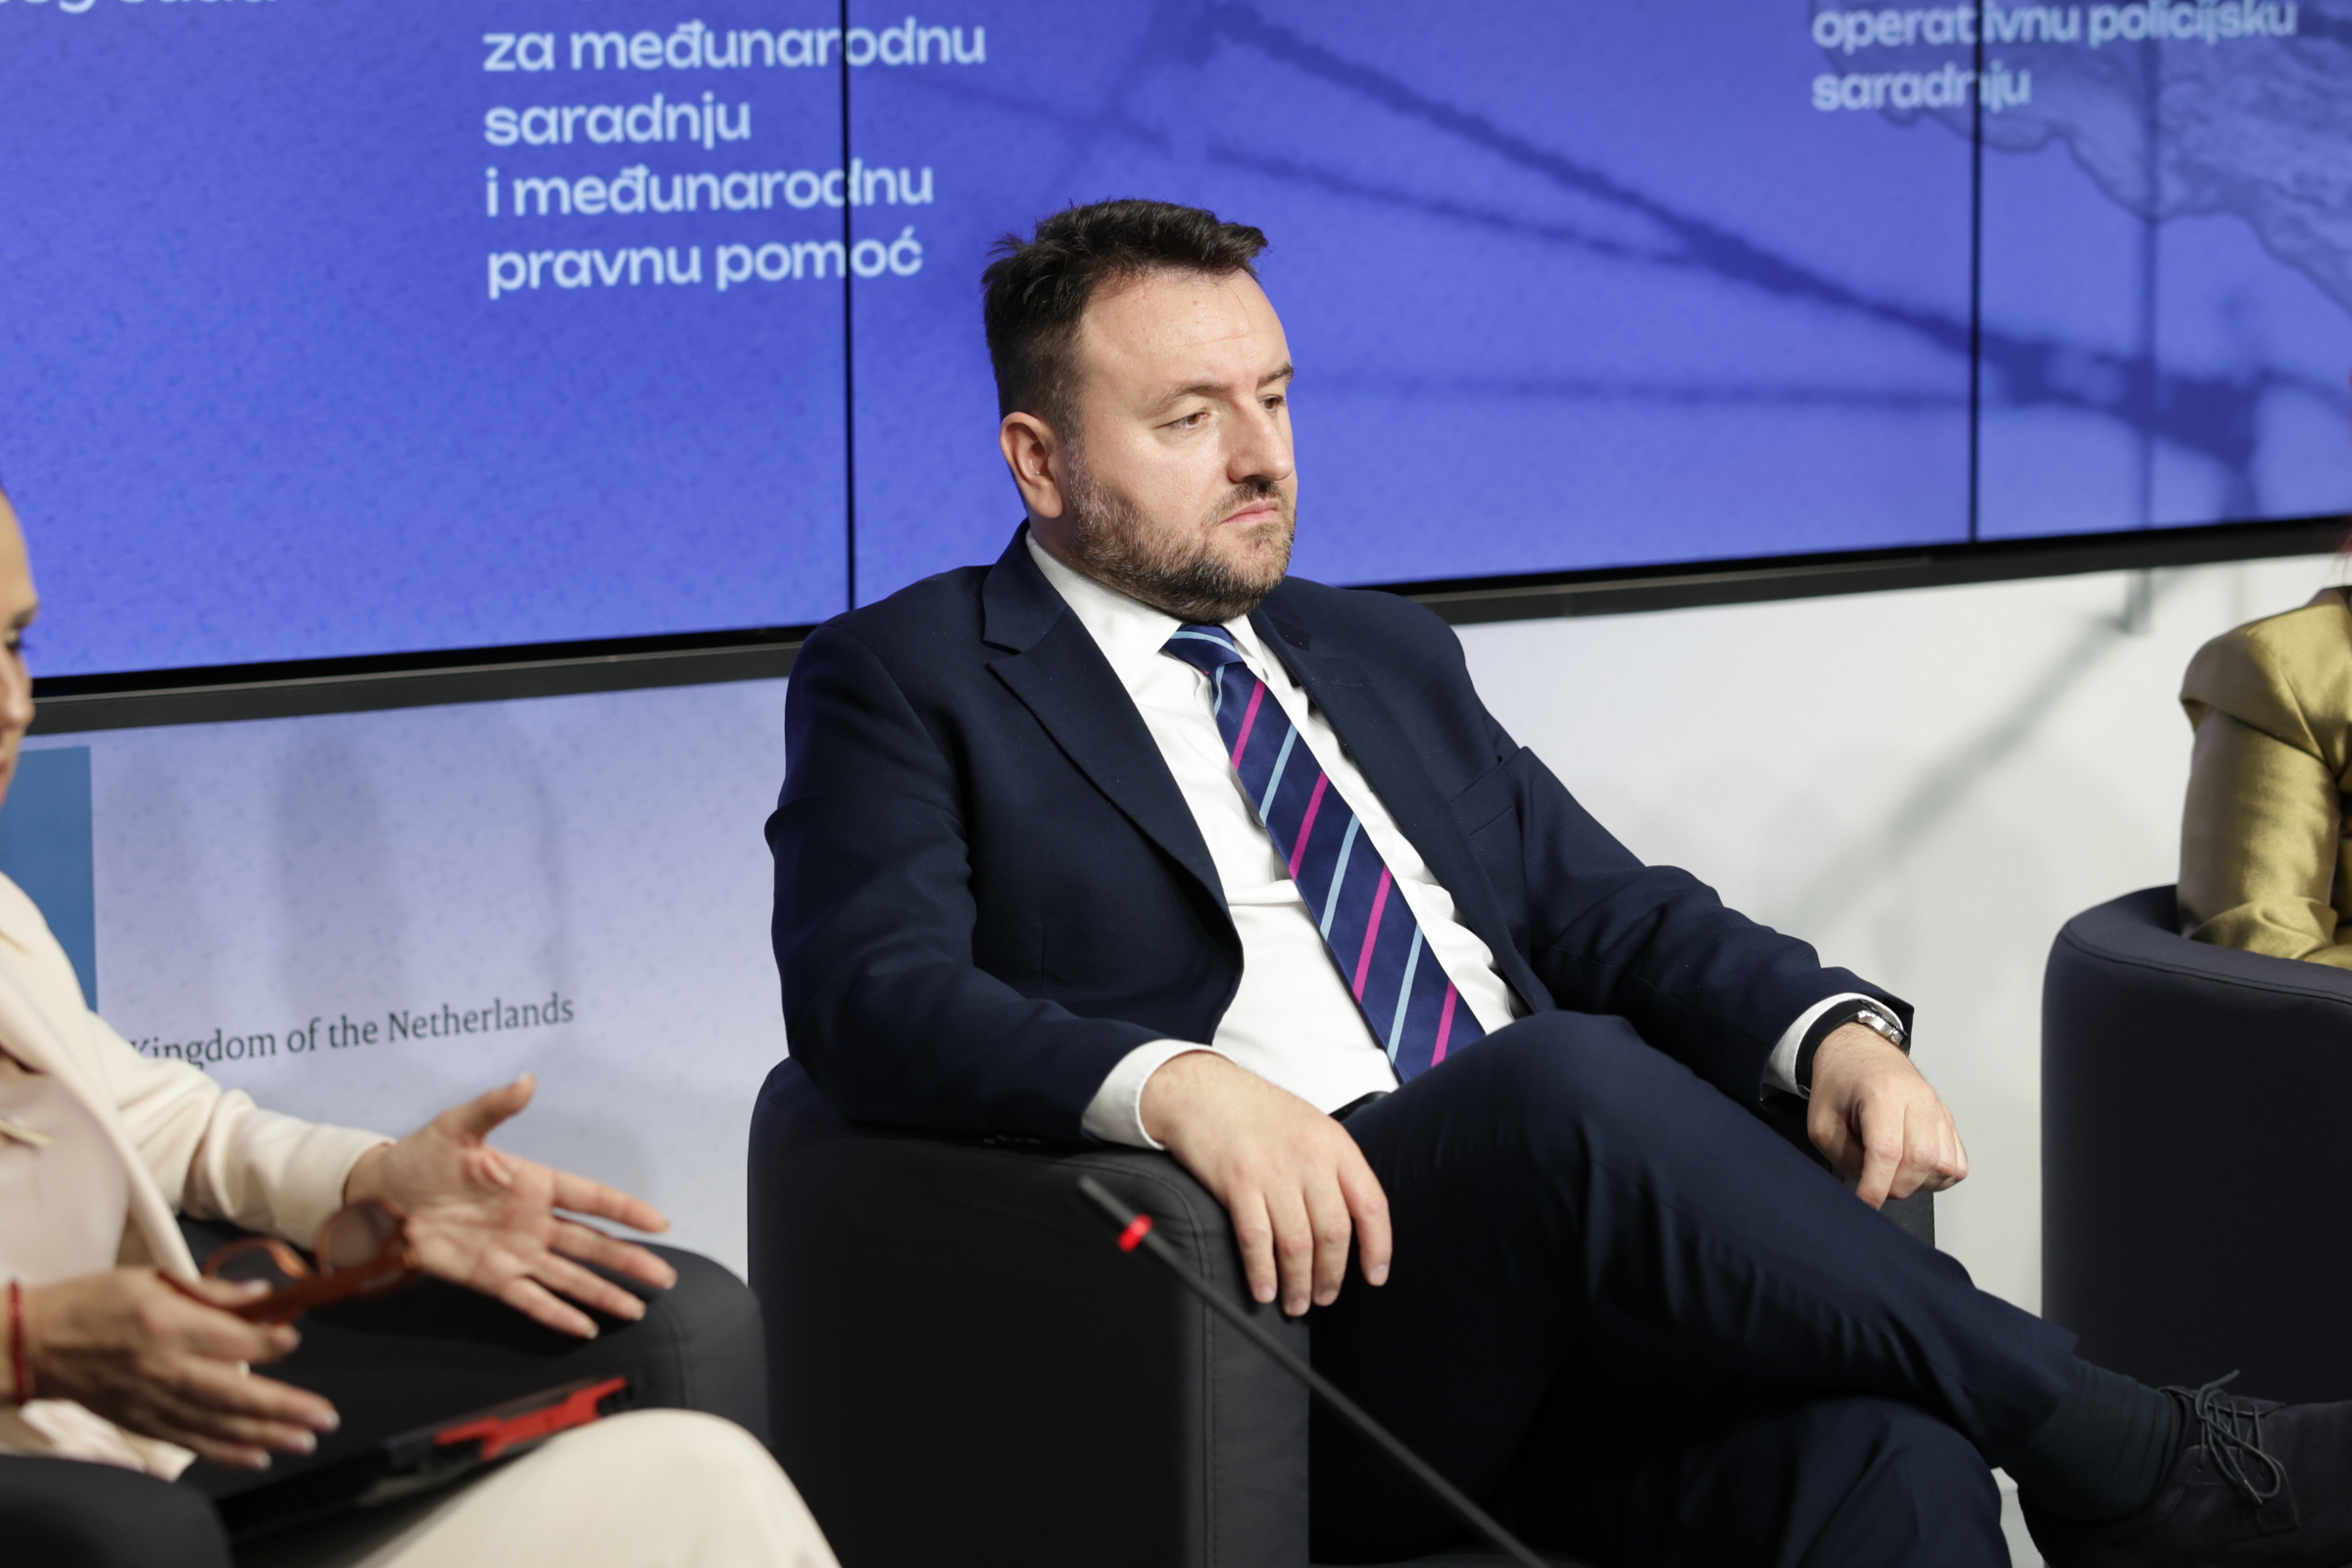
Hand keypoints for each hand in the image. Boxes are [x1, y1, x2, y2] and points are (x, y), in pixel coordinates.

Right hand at [22, 1269, 338, 1469]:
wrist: (39, 1344)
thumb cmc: (97, 1302)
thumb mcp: (152, 1278)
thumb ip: (211, 1291)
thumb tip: (263, 1294)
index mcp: (169, 1325)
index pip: (233, 1339)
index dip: (270, 1341)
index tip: (294, 1339)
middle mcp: (165, 1368)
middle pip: (234, 1392)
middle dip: (283, 1407)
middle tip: (323, 1417)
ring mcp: (154, 1401)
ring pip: (218, 1423)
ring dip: (265, 1435)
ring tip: (305, 1440)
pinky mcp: (143, 1422)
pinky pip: (191, 1441)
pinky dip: (225, 1452)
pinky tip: (258, 1457)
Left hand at [342, 1075, 675, 1338]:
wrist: (381, 1197)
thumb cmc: (421, 1158)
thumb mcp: (457, 1126)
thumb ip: (495, 1107)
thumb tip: (526, 1081)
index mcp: (533, 1183)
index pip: (591, 1198)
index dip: (626, 1211)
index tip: (660, 1224)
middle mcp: (532, 1221)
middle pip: (592, 1244)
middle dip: (629, 1260)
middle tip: (664, 1277)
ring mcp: (514, 1252)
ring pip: (570, 1276)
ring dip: (603, 1293)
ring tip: (636, 1308)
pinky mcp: (490, 1278)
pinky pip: (530, 1299)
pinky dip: (556, 1315)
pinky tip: (584, 1328)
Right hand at [1140, 1052, 1390, 1316]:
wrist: (1204, 1091)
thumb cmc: (1257, 1112)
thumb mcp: (1311, 1126)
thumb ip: (1333, 1167)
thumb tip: (1351, 1221)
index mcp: (1336, 1145)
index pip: (1371, 1205)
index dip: (1378, 1248)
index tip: (1375, 1277)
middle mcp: (1309, 1158)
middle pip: (1333, 1233)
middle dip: (1331, 1276)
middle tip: (1324, 1297)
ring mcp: (1273, 1171)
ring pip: (1297, 1244)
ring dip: (1298, 1283)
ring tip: (1295, 1304)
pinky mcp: (1237, 1182)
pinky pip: (1256, 1240)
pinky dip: (1263, 1272)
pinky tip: (1264, 1289)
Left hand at [1806, 1023, 1968, 1208]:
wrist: (1861, 1052)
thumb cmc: (1839, 1084)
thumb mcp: (1822, 1121)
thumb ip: (1846, 1157)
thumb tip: (1874, 1187)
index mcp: (1882, 1092)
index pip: (1888, 1151)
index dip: (1877, 1186)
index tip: (1866, 1204)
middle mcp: (1918, 1098)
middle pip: (1921, 1161)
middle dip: (1896, 1187)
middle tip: (1874, 1185)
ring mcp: (1939, 1109)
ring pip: (1944, 1166)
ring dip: (1918, 1184)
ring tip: (1893, 1172)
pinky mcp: (1949, 1120)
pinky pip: (1956, 1164)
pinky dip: (1937, 1177)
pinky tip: (1913, 1169)